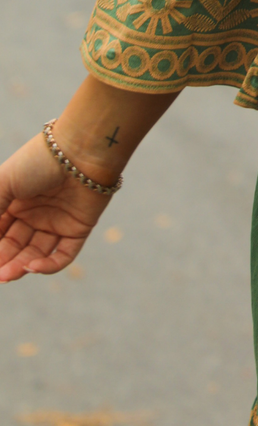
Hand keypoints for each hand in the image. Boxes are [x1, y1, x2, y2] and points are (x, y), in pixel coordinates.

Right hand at [0, 132, 115, 282]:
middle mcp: (35, 214)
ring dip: (21, 267)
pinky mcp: (78, 229)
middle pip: (16, 247)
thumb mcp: (4, 183)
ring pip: (36, 254)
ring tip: (8, 275)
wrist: (81, 149)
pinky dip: (49, 266)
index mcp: (16, 202)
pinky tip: (33, 267)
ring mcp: (57, 222)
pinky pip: (63, 255)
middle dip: (4, 262)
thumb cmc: (39, 161)